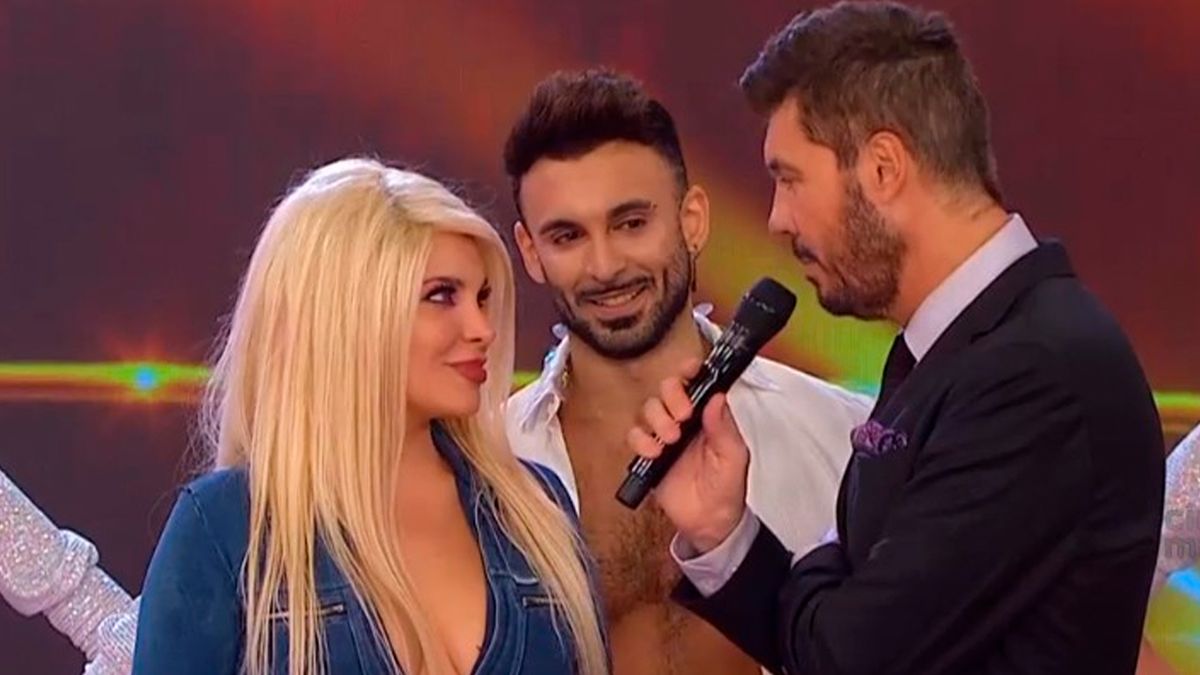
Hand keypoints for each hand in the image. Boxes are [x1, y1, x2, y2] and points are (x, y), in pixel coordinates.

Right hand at [627, 358, 750, 552]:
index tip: (689, 372)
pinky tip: (654, 453)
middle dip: (671, 397)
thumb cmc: (727, 489)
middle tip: (682, 416)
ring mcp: (666, 437)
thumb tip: (717, 397)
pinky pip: (635, 436)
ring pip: (649, 409)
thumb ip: (724, 427)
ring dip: (657, 419)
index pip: (697, 383)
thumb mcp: (734, 457)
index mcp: (709, 417)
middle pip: (667, 389)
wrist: (709, 523)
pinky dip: (640, 440)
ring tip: (670, 439)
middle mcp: (686, 422)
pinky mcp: (650, 455)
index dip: (690, 372)